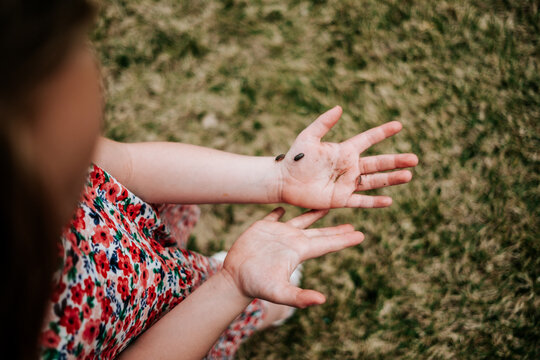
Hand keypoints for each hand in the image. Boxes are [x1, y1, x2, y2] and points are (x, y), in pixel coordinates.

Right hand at [221, 207, 363, 307]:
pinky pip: (275, 216)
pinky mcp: (263, 228)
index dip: (344, 239)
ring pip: (301, 220)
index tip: (360, 235)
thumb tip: (322, 300)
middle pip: (319, 233)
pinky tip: (286, 206)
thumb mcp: (279, 292)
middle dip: (336, 229)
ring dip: (313, 213)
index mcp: (299, 251)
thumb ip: (299, 297)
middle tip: (352, 224)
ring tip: (325, 206)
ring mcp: (278, 234)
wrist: (235, 278)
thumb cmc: (257, 285)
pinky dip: (281, 210)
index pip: (327, 243)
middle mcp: (292, 241)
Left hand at [277, 106, 417, 208]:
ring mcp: (346, 184)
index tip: (399, 125)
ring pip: (374, 181)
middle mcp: (349, 167)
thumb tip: (339, 108)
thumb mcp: (308, 137)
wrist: (283, 181)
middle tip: (415, 159)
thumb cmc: (294, 159)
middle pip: (378, 163)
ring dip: (391, 179)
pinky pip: (361, 201)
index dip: (382, 132)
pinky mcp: (341, 199)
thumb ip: (323, 123)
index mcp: (343, 151)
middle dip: (396, 161)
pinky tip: (389, 201)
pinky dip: (375, 201)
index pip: (368, 139)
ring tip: (409, 176)